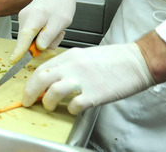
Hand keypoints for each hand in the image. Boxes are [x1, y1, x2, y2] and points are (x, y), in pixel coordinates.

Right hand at [10, 0, 78, 62]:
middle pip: (27, 42)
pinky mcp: (27, 21)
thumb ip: (49, 35)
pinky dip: (43, 36)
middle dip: (42, 47)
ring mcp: (24, 19)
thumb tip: (38, 48)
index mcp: (33, 18)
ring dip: (45, 41)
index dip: (19, 51)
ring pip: (31, 40)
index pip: (24, 38)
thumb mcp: (60, 21)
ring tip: (57, 30)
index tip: (14, 62)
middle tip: (59, 36)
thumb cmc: (61, 4)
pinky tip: (52, 28)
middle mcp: (24, 19)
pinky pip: (33, 35)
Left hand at [24, 43, 153, 114]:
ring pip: (53, 92)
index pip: (41, 69)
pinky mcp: (95, 94)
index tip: (28, 91)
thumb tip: (52, 78)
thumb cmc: (113, 60)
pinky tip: (74, 109)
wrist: (137, 60)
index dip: (31, 82)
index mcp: (70, 56)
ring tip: (51, 106)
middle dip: (31, 92)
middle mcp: (73, 66)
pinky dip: (71, 109)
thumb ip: (67, 65)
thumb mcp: (84, 55)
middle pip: (41, 79)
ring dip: (48, 102)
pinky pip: (75, 105)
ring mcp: (84, 80)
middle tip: (29, 101)